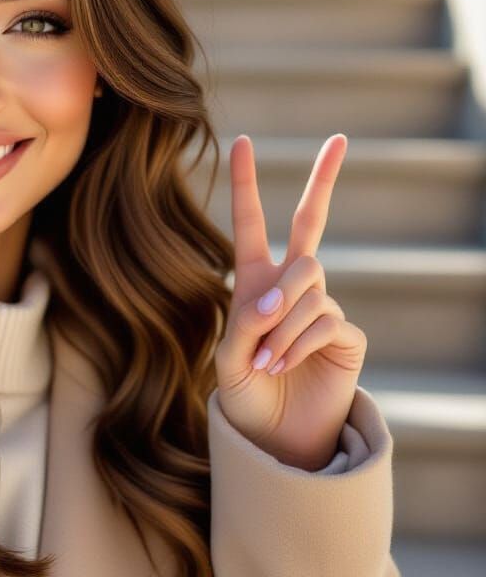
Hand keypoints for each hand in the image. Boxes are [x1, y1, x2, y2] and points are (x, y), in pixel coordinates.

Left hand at [214, 134, 367, 470]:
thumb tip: (280, 296)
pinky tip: (283, 365)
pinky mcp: (346, 334)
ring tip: (265, 360)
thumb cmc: (246, 394)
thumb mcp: (230, 357)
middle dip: (325, 179)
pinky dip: (297, 342)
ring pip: (306, 284)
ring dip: (281, 321)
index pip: (251, 224)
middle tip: (339, 140)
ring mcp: (322, 306)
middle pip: (312, 222)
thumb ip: (248, 321)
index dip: (248, 184)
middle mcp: (292, 285)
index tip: (245, 140)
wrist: (274, 436)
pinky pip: (323, 320)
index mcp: (255, 281)